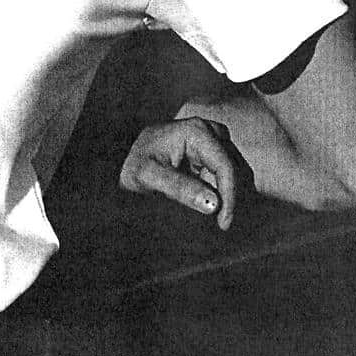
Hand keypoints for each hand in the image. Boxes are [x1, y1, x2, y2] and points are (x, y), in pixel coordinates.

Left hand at [119, 117, 237, 229]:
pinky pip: (225, 174)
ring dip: (228, 196)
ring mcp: (211, 138)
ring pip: (233, 172)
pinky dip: (222, 192)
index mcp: (196, 131)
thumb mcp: (148, 176)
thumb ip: (180, 188)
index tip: (223, 223)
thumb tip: (214, 204)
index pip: (226, 166)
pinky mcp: (210, 150)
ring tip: (217, 219)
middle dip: (231, 197)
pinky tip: (215, 209)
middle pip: (234, 168)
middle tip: (221, 225)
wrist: (121, 157)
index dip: (230, 197)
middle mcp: (208, 130)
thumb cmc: (133, 165)